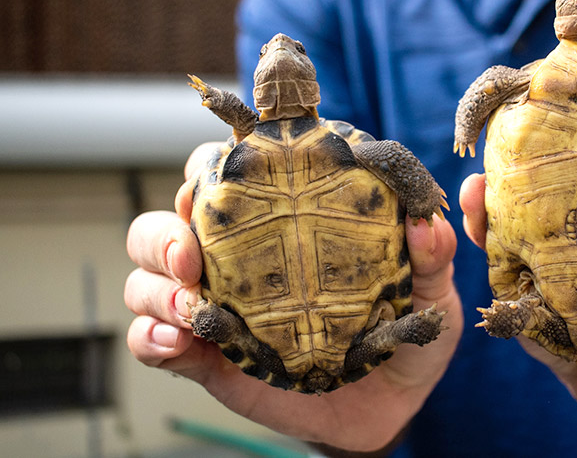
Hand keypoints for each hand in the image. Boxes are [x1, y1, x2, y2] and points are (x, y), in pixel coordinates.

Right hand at [125, 143, 462, 452]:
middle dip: (164, 235)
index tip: (219, 179)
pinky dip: (151, 339)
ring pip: (145, 281)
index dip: (207, 169)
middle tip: (191, 256)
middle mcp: (233, 259)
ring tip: (189, 305)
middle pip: (163, 225)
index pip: (223, 177)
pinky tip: (177, 343)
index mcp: (277, 224)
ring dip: (154, 288)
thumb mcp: (428, 294)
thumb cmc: (403, 333)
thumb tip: (425, 223)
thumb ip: (431, 258)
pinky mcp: (207, 359)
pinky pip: (152, 344)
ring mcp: (215, 309)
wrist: (393, 406)